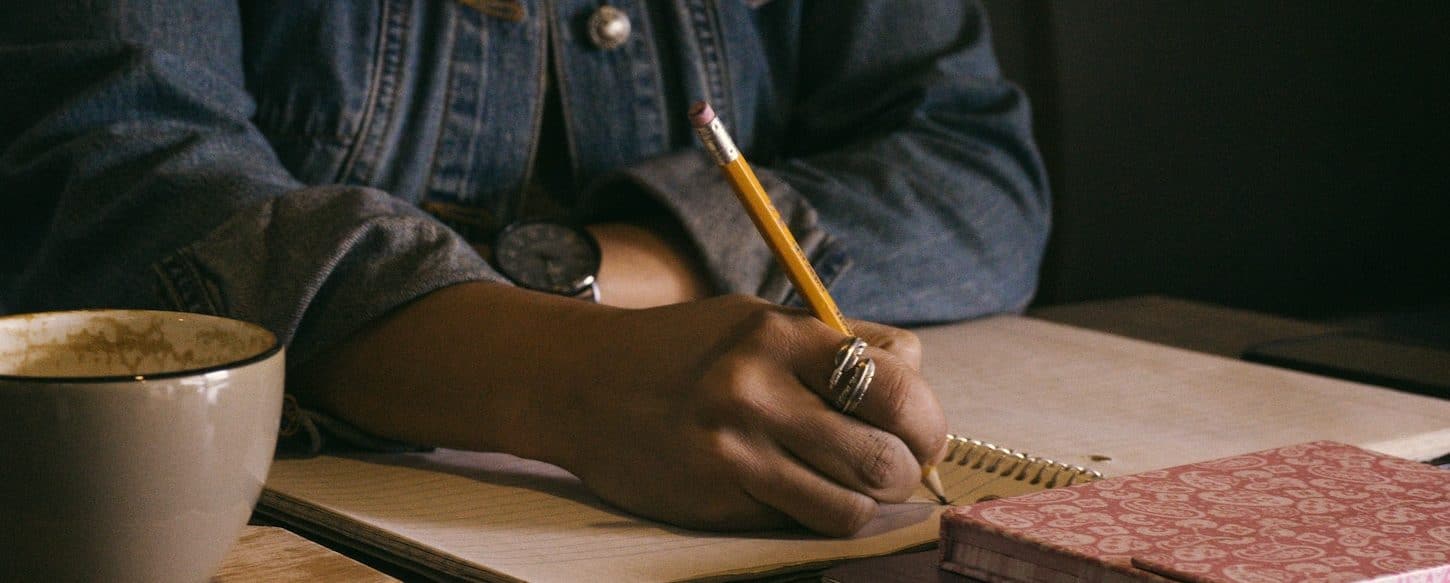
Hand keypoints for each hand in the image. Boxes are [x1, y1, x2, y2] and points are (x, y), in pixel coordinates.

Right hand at [531, 294, 946, 535]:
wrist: (580, 383)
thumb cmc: (686, 349)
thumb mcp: (758, 319)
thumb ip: (838, 342)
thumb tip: (918, 376)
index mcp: (782, 336)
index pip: (898, 386)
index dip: (927, 420)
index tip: (919, 431)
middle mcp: (759, 393)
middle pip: (884, 457)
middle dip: (905, 470)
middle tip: (894, 466)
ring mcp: (735, 453)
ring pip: (851, 506)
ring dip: (866, 502)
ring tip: (848, 482)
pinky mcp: (715, 499)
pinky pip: (800, 522)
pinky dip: (815, 512)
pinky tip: (795, 488)